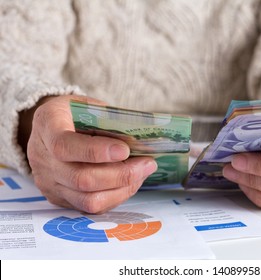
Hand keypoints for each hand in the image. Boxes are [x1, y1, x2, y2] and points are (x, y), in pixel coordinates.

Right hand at [26, 95, 156, 212]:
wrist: (53, 126)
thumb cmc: (76, 112)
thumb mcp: (89, 105)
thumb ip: (108, 120)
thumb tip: (139, 141)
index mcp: (47, 125)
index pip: (64, 146)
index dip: (96, 151)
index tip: (125, 150)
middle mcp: (42, 158)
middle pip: (81, 178)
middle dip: (121, 174)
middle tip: (147, 164)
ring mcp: (49, 182)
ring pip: (88, 199)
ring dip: (123, 189)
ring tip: (142, 173)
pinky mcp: (59, 198)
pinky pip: (90, 207)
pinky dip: (116, 197)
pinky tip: (130, 183)